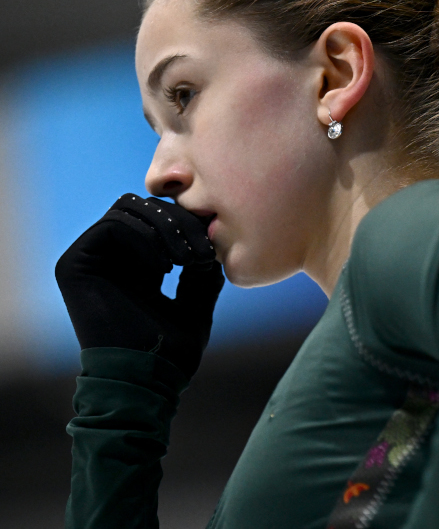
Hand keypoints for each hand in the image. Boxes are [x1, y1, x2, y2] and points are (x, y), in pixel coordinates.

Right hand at [55, 194, 224, 378]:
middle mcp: (114, 260)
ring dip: (167, 227)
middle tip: (202, 252)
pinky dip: (145, 236)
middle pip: (147, 208)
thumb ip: (201, 274)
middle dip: (181, 222)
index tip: (213, 249)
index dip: (190, 224)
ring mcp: (93, 260)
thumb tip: (211, 244)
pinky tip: (163, 266)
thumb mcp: (197, 306)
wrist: (145, 381)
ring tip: (186, 259)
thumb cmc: (171, 354)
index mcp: (139, 268)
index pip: (162, 221)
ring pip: (131, 209)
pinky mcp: (75, 264)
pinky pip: (112, 224)